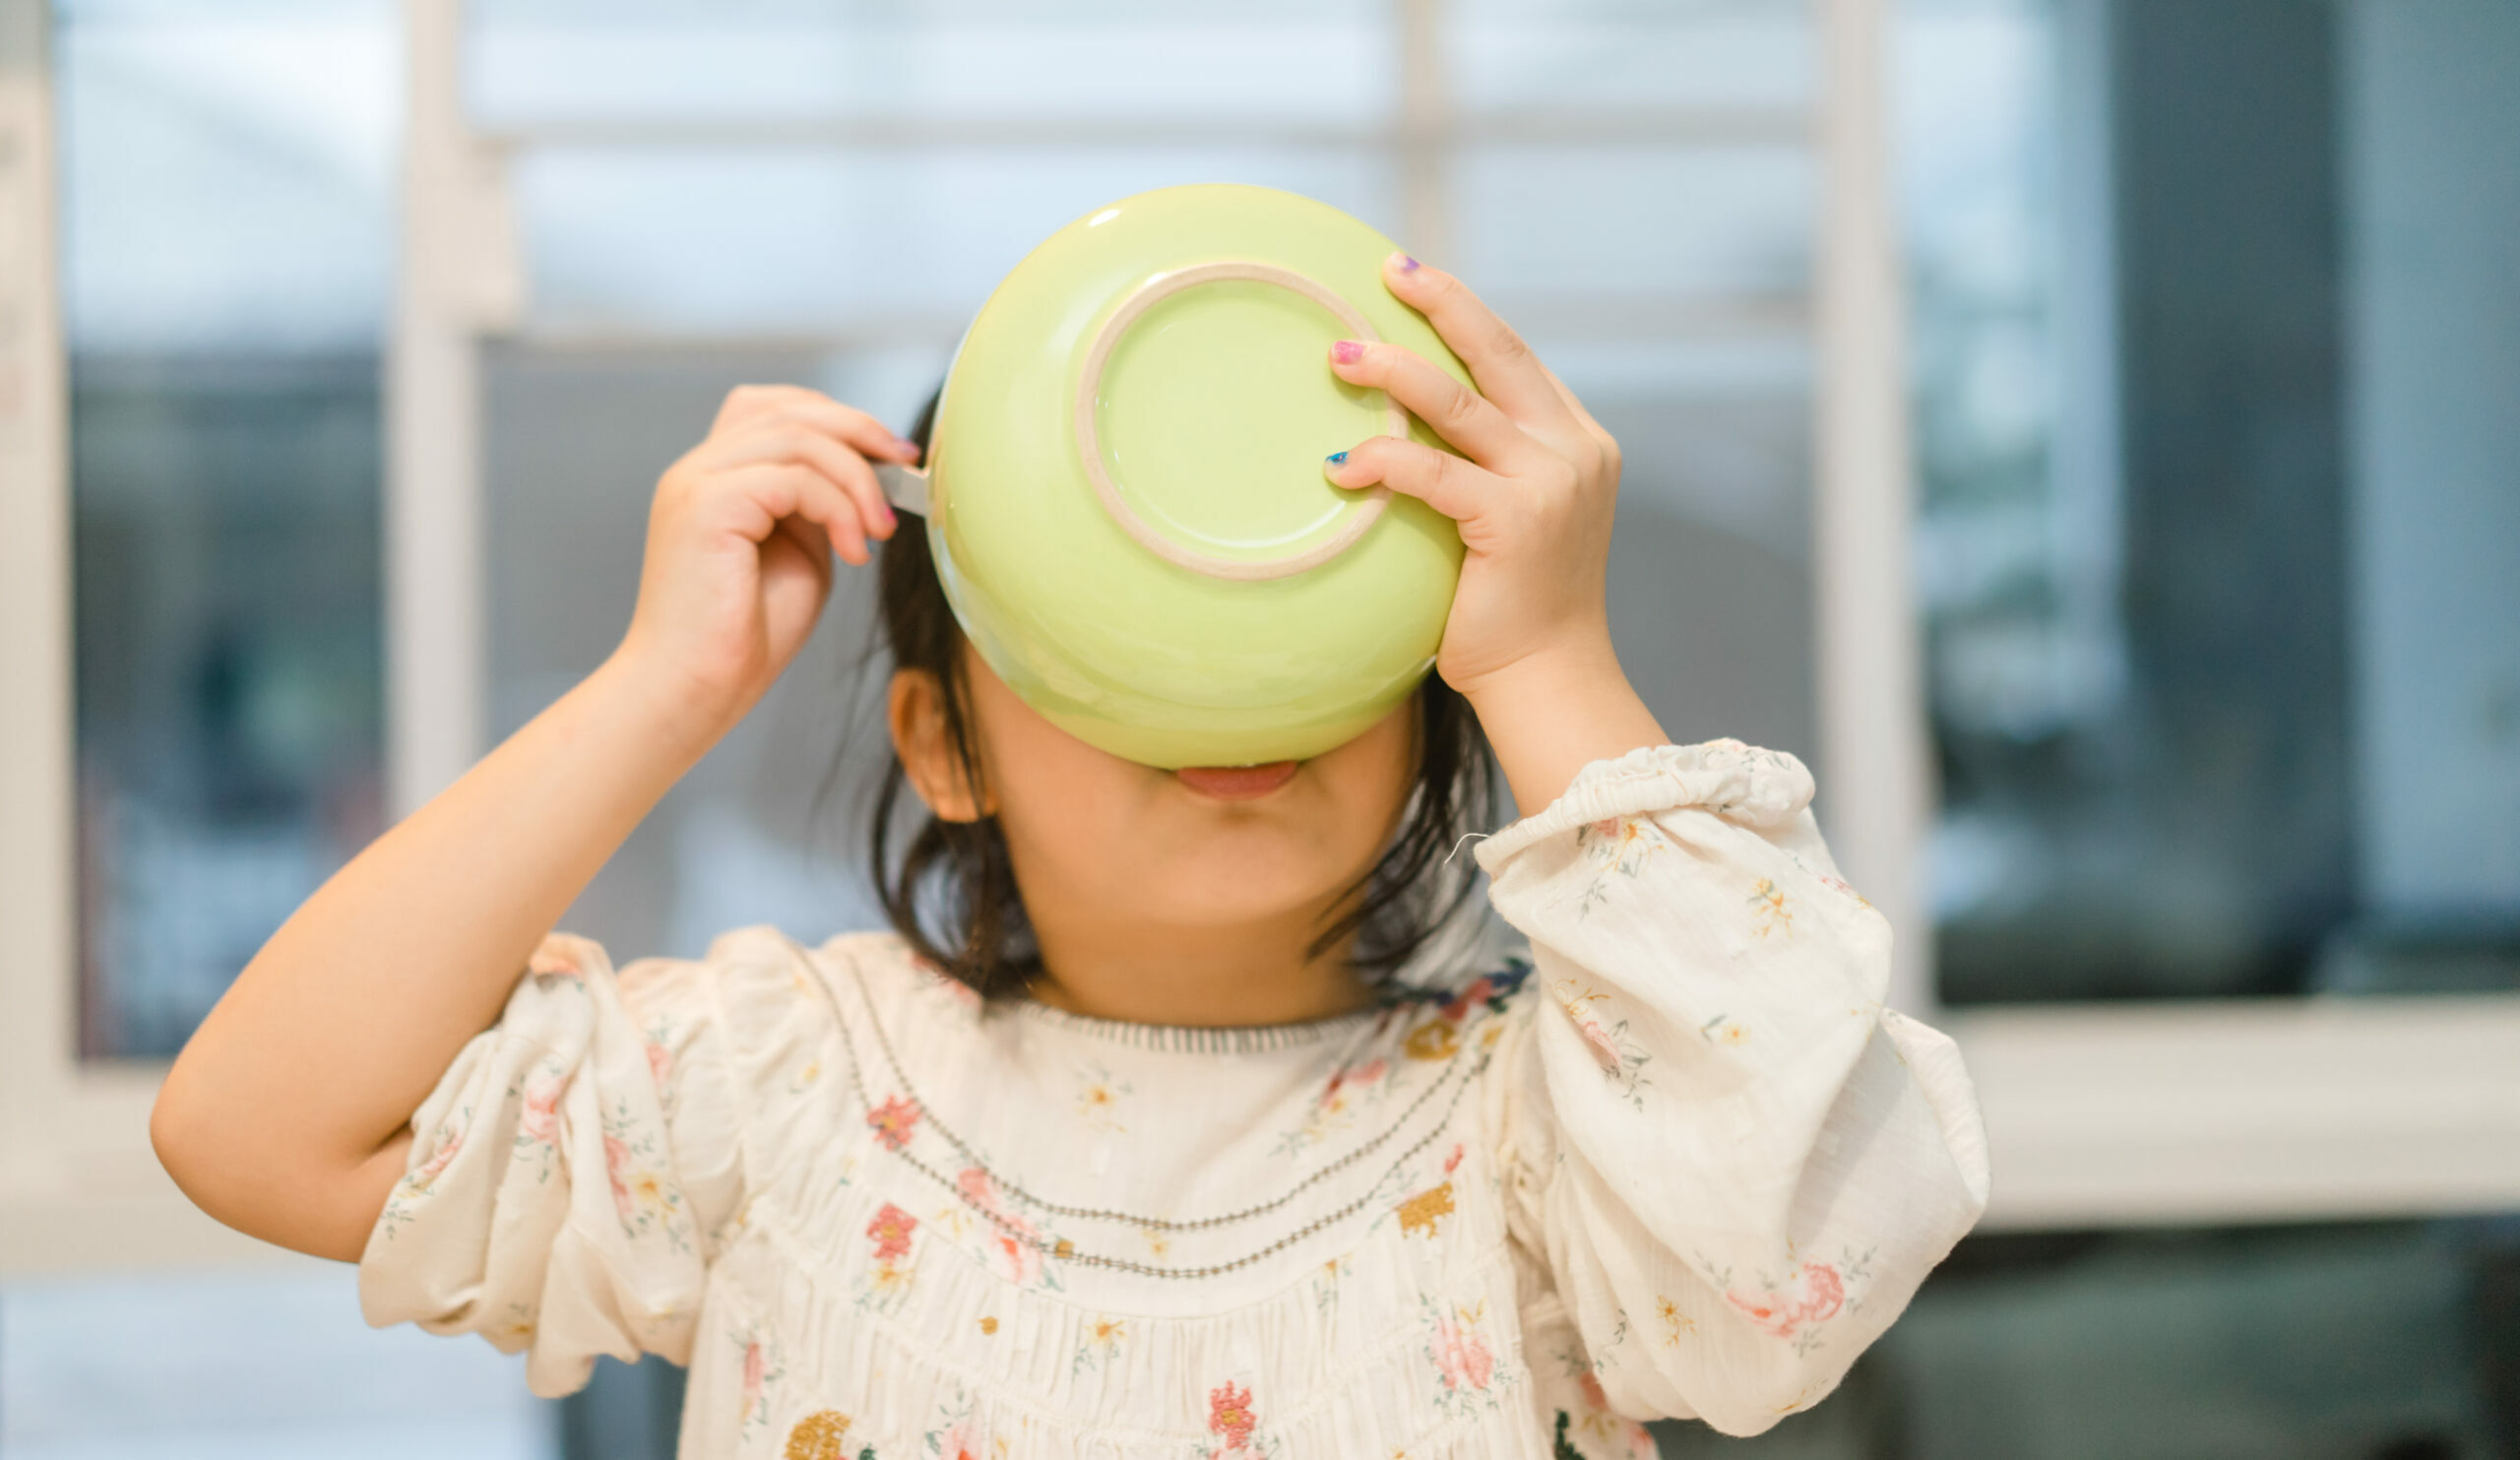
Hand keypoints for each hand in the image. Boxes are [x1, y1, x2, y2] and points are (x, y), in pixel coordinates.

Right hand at [615, 384, 916, 743]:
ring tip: (880, 532)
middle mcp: (697, 469)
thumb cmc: (745, 636)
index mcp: (714, 476)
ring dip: (857, 479)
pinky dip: (838, 508)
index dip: (839, 419)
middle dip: (860, 432)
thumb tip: (872, 472)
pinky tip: (854, 552)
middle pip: (789, 410)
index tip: (893, 455)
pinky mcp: (705, 506)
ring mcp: (696, 482)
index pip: (773, 407)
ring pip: (798, 438)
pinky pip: (793, 478)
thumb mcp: (800, 551)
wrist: (694, 690)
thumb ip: (820, 505)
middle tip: (906, 469)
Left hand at [1324, 255, 1664, 809]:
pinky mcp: (1518, 521)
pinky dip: (1383, 460)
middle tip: (1388, 271)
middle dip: (1442, 304)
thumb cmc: (1510, 611)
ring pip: (1461, 402)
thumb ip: (1481, 467)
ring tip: (1341, 356)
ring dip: (1395, 373)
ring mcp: (1552, 483)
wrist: (1548, 681)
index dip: (1464, 312)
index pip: (1516, 358)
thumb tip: (1402, 428)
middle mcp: (1573, 451)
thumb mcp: (1509, 520)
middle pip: (1499, 353)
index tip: (1413, 276)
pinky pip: (1435, 472)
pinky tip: (1339, 466)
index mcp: (1577, 441)